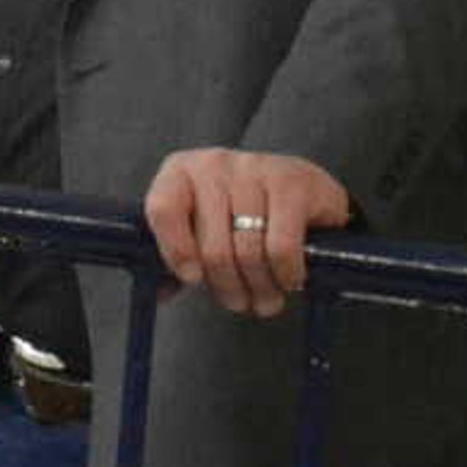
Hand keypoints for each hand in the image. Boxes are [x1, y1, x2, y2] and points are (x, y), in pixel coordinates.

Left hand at [143, 148, 352, 319]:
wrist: (304, 188)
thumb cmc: (243, 211)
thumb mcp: (203, 226)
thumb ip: (179, 256)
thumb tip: (163, 292)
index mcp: (180, 172)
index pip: (163, 210)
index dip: (176, 251)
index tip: (193, 278)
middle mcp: (214, 164)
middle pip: (211, 246)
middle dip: (227, 287)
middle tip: (240, 302)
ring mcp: (254, 168)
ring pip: (247, 251)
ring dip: (258, 287)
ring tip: (264, 298)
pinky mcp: (293, 183)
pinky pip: (281, 247)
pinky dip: (285, 274)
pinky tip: (288, 278)